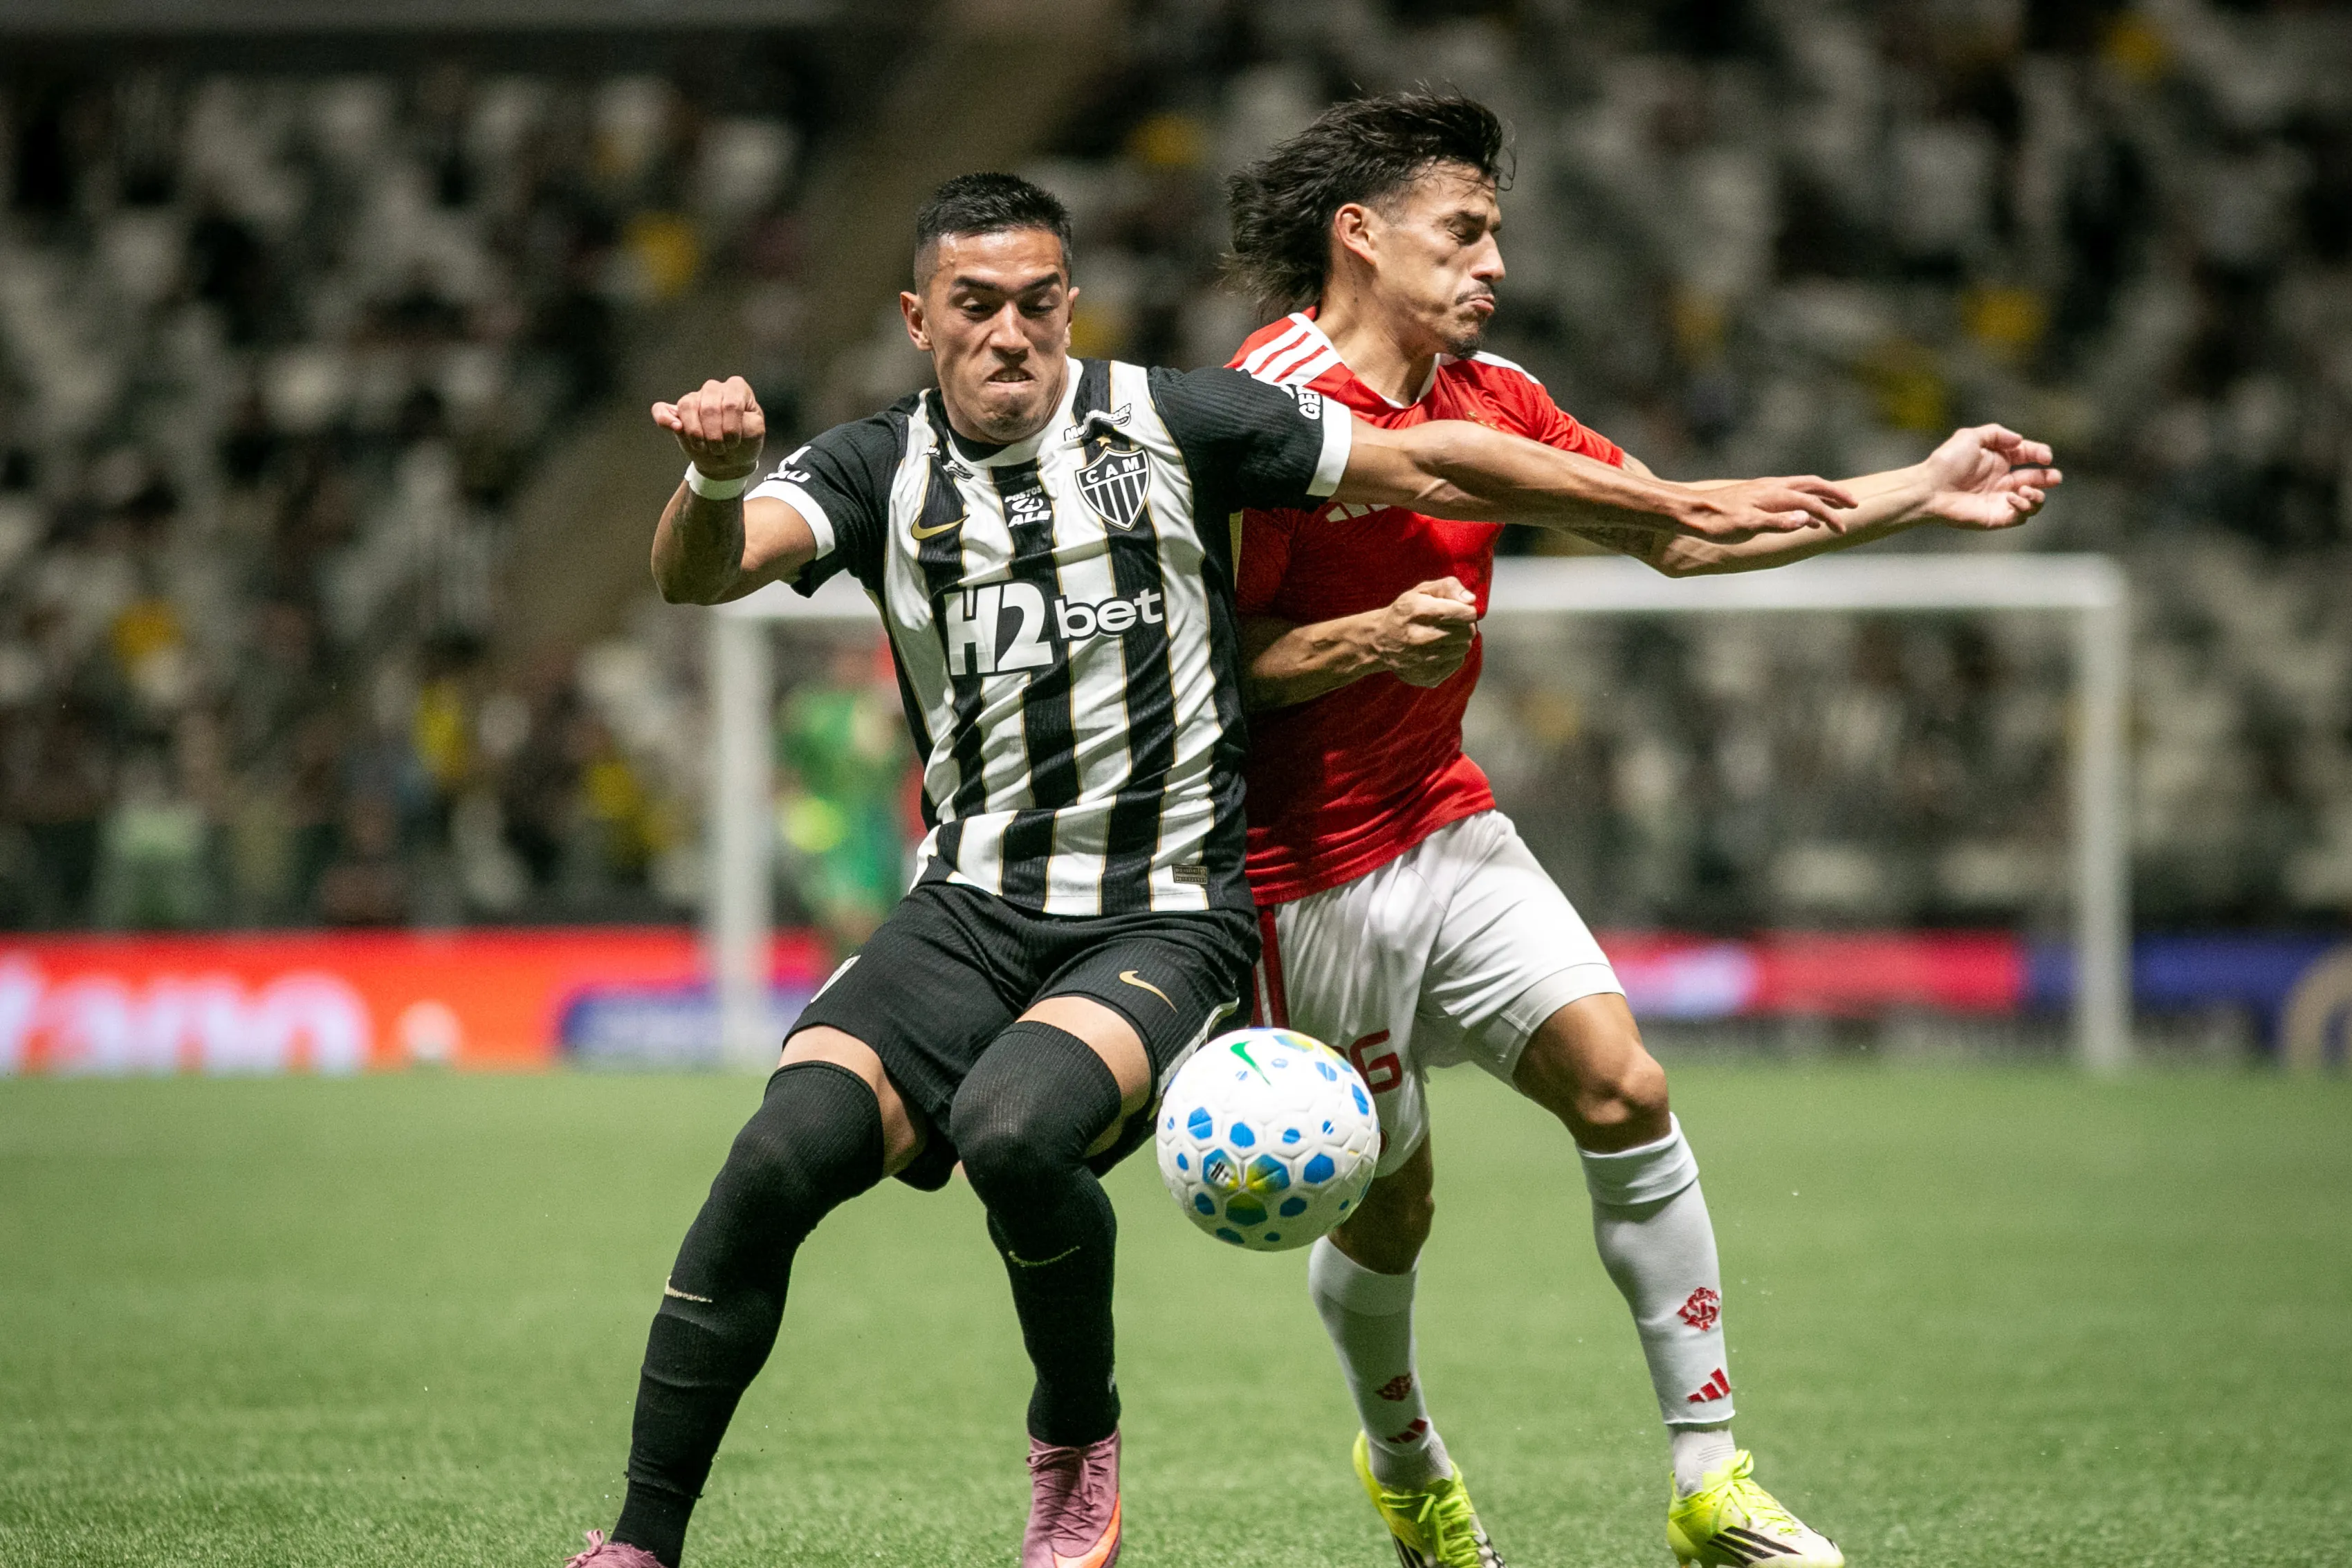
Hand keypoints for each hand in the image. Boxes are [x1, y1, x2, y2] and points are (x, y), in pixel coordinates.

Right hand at [653, 376, 765, 480]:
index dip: (731, 428)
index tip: (734, 443)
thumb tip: (722, 419)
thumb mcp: (756, 433)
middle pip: (709, 407)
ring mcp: (694, 398)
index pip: (731, 404)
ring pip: (687, 407)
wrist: (730, 460)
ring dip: (696, 433)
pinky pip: (662, 409)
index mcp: (737, 389)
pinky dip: (664, 419)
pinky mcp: (676, 412)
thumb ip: (746, 421)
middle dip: (714, 436)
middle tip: (720, 449)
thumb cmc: (744, 442)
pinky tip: (676, 428)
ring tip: (705, 446)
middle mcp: (714, 388)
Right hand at [1368, 577, 1478, 687]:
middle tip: (1451, 624)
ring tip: (1442, 637)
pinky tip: (1437, 650)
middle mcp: (1422, 637)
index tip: (1459, 611)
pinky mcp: (1428, 676)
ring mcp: (1424, 660)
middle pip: (1468, 632)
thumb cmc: (1405, 612)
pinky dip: (1451, 656)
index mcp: (1421, 611)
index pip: (1466, 614)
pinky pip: (1456, 664)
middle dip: (1464, 626)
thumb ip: (1449, 587)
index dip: (1466, 611)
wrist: (1380, 641)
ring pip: (1463, 648)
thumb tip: (1470, 600)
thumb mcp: (1422, 591)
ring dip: (1458, 641)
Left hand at [1676, 475, 1858, 540]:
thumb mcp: (1747, 526)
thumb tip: (1807, 518)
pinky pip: (1788, 495)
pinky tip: (1804, 518)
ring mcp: (1764, 490)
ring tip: (1836, 507)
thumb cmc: (1716, 521)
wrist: (1689, 510)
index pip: (1811, 502)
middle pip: (1812, 485)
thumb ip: (1778, 523)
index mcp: (1774, 495)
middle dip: (1835, 494)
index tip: (1842, 529)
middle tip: (1854, 505)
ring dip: (1821, 496)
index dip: (1830, 514)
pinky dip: (1803, 503)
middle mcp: (1772, 487)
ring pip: (1801, 487)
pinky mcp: (1755, 495)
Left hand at [1917, 423, 2062, 529]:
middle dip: (2049, 478)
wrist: (1929, 488)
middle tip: (2054, 477)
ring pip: (2032, 502)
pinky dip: (2024, 507)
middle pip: (2036, 479)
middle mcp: (2002, 480)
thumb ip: (1997, 434)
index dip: (2040, 453)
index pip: (2028, 455)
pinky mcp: (1996, 517)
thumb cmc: (1946, 462)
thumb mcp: (1970, 437)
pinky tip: (2011, 497)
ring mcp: (2000, 500)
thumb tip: (2019, 441)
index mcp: (1998, 460)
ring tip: (2026, 489)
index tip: (2045, 456)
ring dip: (2037, 495)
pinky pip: (2020, 516)